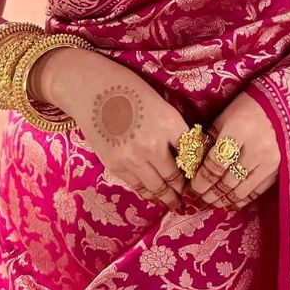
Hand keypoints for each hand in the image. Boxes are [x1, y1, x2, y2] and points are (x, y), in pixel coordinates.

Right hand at [46, 48, 188, 210]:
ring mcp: (133, 159)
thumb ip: (172, 129)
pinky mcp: (115, 166)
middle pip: (176, 177)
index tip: (198, 174)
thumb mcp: (159, 103)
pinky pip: (138, 186)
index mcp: (170, 124)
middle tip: (189, 194)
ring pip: (158, 187)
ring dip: (168, 196)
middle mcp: (154, 145)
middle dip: (184, 187)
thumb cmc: (127, 87)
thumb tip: (187, 152)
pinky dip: (148, 193)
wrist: (90, 88)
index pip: (192, 156)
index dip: (196, 168)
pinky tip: (154, 195)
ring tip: (175, 202)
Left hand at [184, 90, 280, 211]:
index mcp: (238, 131)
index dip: (201, 180)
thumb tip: (194, 166)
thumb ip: (209, 142)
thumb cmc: (246, 107)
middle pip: (226, 181)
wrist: (278, 105)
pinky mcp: (277, 170)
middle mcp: (256, 149)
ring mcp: (269, 162)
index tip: (189, 190)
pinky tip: (227, 204)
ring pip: (240, 191)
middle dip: (207, 195)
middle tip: (194, 202)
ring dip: (221, 201)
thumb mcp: (223, 118)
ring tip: (207, 205)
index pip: (215, 164)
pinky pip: (255, 192)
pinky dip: (240, 201)